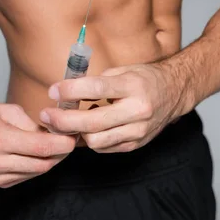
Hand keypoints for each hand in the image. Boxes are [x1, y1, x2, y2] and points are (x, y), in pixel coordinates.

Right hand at [0, 99, 76, 187]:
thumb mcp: (7, 110)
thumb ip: (32, 123)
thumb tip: (54, 131)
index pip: (41, 148)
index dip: (63, 144)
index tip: (73, 137)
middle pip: (43, 163)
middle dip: (61, 152)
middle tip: (70, 138)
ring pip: (37, 171)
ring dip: (50, 159)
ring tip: (56, 143)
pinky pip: (26, 176)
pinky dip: (37, 165)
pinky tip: (38, 153)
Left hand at [40, 64, 193, 152]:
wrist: (174, 93)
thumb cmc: (144, 79)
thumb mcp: (122, 71)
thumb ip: (95, 82)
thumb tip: (65, 92)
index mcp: (133, 86)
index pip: (97, 88)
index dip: (70, 91)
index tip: (53, 91)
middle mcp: (137, 111)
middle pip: (92, 123)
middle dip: (63, 121)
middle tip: (46, 115)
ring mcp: (137, 131)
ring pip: (95, 141)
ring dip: (75, 133)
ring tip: (65, 122)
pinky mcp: (135, 145)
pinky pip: (103, 148)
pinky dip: (89, 139)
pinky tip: (85, 128)